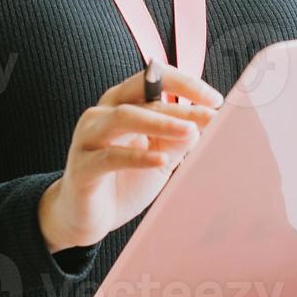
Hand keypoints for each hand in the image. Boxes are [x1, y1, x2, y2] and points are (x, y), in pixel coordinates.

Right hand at [39, 62, 223, 252]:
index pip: (154, 79)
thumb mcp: (160, 155)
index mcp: (122, 102)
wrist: (88, 216)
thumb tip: (207, 122)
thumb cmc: (125, 178)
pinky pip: (110, 156)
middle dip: (179, 105)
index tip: (215, 99)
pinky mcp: (81, 167)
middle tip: (210, 116)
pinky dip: (138, 157)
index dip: (186, 84)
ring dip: (161, 122)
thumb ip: (179, 138)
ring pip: (124, 117)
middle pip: (141, 94)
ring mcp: (88, 137)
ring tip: (191, 132)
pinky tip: (161, 160)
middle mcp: (102, 113)